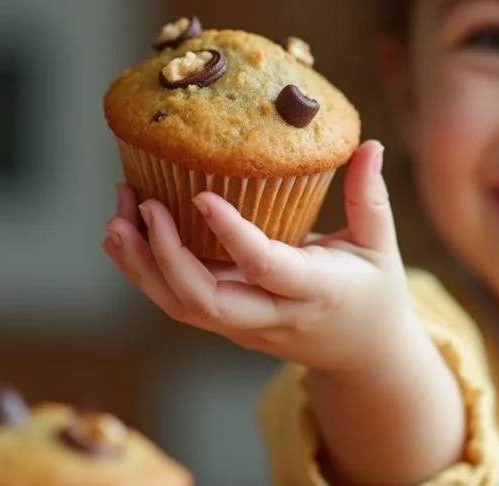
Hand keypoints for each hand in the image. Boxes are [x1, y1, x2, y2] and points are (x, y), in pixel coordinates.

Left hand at [102, 140, 421, 375]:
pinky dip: (146, 272)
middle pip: (204, 300)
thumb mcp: (381, 245)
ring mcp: (244, 326)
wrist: (362, 356)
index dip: (231, 234)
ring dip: (142, 264)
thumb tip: (371, 143)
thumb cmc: (373, 292)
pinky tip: (124, 236)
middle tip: (141, 205)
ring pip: (180, 306)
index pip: (264, 266)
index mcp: (313, 291)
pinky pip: (178, 303)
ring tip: (118, 216)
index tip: (202, 196)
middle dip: (163, 256)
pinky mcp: (227, 325)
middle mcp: (271, 316)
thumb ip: (370, 196)